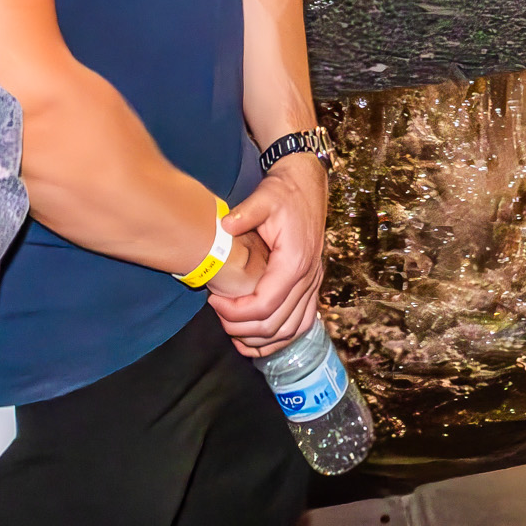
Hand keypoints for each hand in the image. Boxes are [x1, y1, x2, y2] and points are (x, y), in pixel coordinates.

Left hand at [209, 157, 330, 356]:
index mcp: (294, 262)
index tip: (213, 301)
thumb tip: (224, 227)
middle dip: (241, 328)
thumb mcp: (263, 197)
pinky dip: (280, 337)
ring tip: (233, 332)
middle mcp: (308, 278)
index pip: (264, 305)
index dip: (235, 312)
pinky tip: (258, 338)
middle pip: (274, 324)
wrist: (307, 185)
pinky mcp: (312, 285)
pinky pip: (301, 323)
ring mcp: (313, 284)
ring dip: (261, 340)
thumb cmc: (284, 192)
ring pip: (290, 330)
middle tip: (217, 315)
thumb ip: (245, 213)